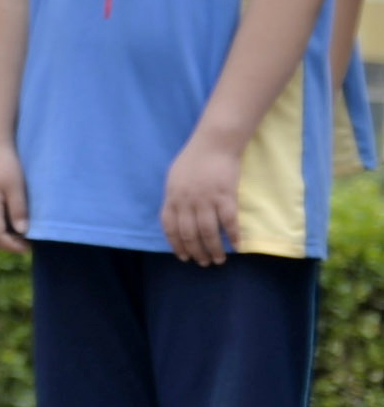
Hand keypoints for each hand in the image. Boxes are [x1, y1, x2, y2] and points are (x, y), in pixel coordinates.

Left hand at [160, 132, 242, 265]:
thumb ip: (174, 197)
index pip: (170, 228)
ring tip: (218, 260)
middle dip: (196, 252)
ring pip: (208, 232)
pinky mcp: (226, 197)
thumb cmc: (193, 159)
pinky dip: (233, 236)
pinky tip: (237, 246)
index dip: (176, 245)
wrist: (214, 144)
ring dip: (213, 249)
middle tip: (203, 262)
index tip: (183, 256)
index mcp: (172, 197)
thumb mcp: (174, 178)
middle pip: (189, 234)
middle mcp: (186, 202)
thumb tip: (177, 215)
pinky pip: (229, 222)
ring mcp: (206, 200)